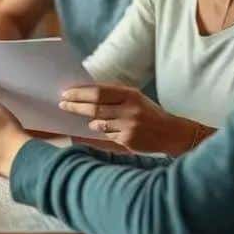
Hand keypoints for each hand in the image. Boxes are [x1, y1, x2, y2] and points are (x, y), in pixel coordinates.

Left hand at [59, 84, 197, 154]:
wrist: (172, 133)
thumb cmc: (149, 113)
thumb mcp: (135, 97)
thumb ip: (113, 95)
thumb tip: (85, 93)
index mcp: (130, 95)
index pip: (98, 92)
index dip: (79, 93)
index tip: (65, 93)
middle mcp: (129, 110)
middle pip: (94, 108)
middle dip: (75, 106)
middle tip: (62, 104)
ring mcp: (129, 126)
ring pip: (98, 123)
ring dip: (89, 121)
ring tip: (83, 118)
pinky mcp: (128, 140)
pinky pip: (107, 136)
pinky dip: (102, 132)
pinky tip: (100, 129)